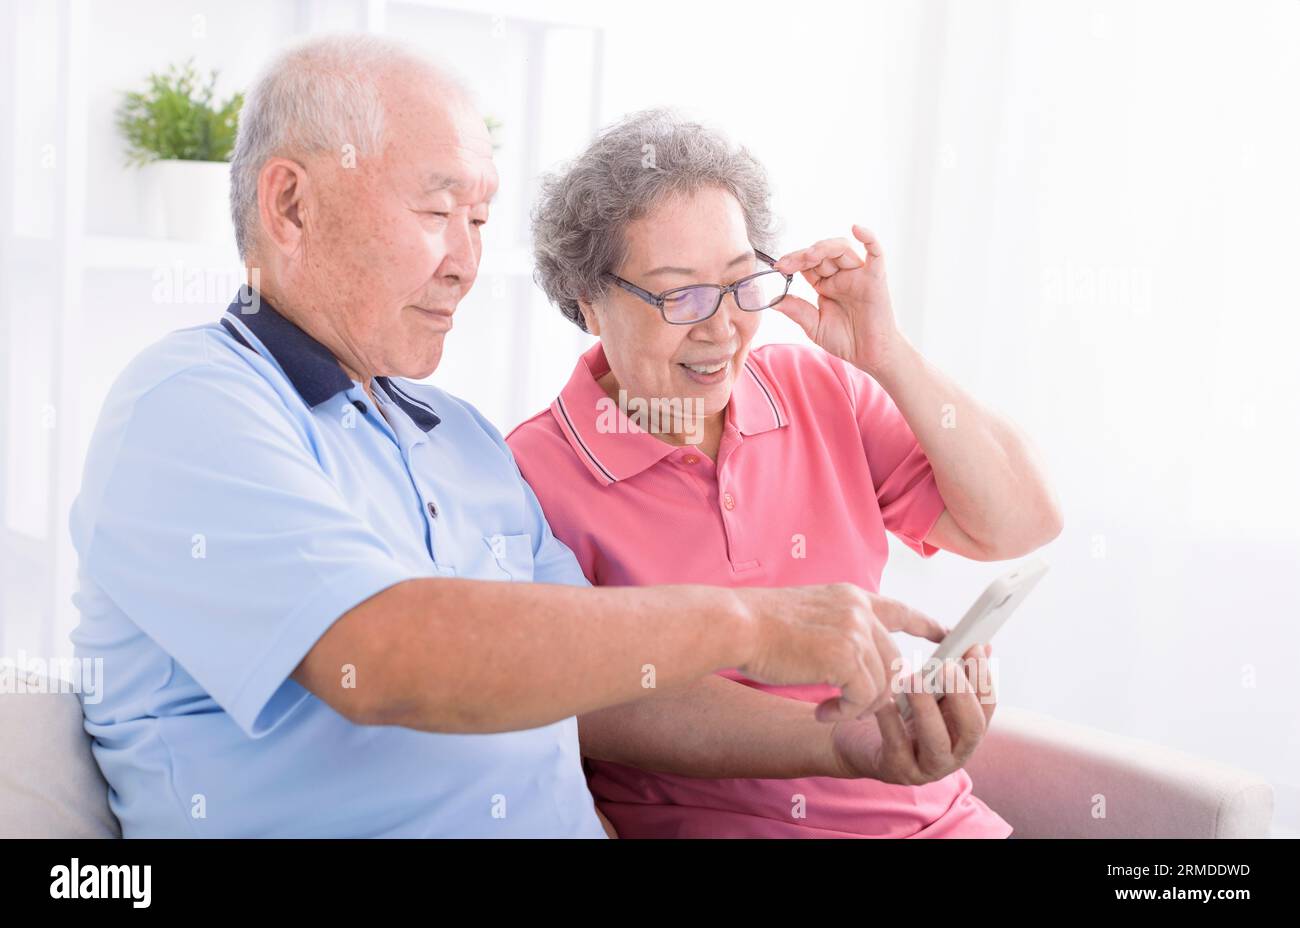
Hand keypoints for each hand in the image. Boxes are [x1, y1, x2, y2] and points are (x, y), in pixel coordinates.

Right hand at [736, 584, 948, 718]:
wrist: (737, 624)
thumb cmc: (759, 625)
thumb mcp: (809, 614)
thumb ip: (837, 629)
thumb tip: (853, 658)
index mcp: (851, 597)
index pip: (900, 610)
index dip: (926, 625)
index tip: (946, 636)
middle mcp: (859, 610)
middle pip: (893, 661)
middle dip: (880, 692)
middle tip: (853, 707)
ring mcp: (855, 631)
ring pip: (884, 683)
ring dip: (859, 705)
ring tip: (829, 711)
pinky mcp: (846, 656)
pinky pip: (865, 697)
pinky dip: (846, 712)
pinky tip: (822, 713)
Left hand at [772, 225, 905, 374]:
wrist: (870, 355)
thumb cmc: (846, 341)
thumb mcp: (814, 327)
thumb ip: (797, 311)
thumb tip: (773, 300)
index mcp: (825, 285)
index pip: (807, 264)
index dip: (792, 262)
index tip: (777, 266)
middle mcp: (841, 276)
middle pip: (821, 254)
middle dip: (802, 256)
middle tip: (786, 264)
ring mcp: (858, 275)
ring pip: (841, 249)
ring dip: (823, 247)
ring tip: (809, 255)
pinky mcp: (875, 278)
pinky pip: (875, 252)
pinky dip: (869, 237)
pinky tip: (857, 228)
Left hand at [829, 643, 996, 785]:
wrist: (858, 740)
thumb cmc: (901, 713)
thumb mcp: (930, 694)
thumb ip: (952, 675)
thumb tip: (981, 646)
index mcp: (965, 731)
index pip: (987, 707)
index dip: (983, 677)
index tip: (974, 647)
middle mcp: (954, 753)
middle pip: (972, 729)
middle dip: (962, 696)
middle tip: (946, 667)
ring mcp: (927, 767)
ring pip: (937, 743)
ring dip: (927, 709)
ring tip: (914, 681)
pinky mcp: (898, 770)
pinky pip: (897, 746)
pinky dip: (891, 721)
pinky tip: (884, 700)